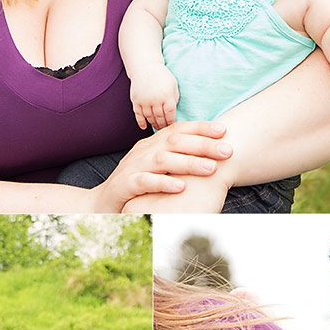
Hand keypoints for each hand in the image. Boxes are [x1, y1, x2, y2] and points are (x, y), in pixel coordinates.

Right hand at [99, 119, 231, 208]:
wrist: (102, 202)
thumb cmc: (136, 184)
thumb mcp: (156, 166)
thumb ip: (175, 156)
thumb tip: (208, 150)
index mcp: (152, 144)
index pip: (178, 129)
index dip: (200, 127)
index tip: (224, 130)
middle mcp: (143, 151)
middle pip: (174, 141)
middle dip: (203, 144)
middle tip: (227, 150)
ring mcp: (133, 167)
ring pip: (162, 159)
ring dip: (188, 163)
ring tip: (211, 168)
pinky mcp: (125, 185)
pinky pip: (144, 182)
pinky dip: (163, 183)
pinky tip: (180, 187)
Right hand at [129, 66, 179, 129]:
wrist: (145, 67)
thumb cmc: (162, 76)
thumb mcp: (173, 85)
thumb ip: (174, 99)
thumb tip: (173, 114)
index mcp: (167, 96)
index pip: (170, 114)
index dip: (171, 122)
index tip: (172, 126)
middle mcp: (156, 99)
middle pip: (160, 118)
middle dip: (163, 125)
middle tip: (164, 130)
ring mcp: (145, 101)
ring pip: (150, 118)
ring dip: (153, 124)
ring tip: (157, 127)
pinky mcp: (136, 101)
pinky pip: (138, 115)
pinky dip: (141, 122)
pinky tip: (144, 127)